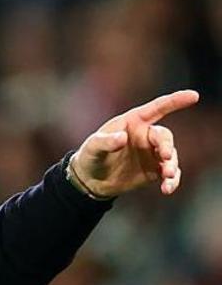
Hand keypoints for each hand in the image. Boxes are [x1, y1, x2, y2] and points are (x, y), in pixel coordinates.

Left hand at [70, 89, 198, 197]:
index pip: (157, 108)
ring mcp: (152, 153)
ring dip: (171, 165)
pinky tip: (167, 189)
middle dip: (166, 145)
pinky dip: (172, 181)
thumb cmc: (90, 156)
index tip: (193, 96)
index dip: (175, 101)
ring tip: (167, 175)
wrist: (90, 179)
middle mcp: (146, 136)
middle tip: (164, 157)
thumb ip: (106, 142)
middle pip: (164, 136)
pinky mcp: (154, 170)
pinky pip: (169, 174)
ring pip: (170, 156)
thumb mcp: (93, 147)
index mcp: (134, 122)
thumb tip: (122, 137)